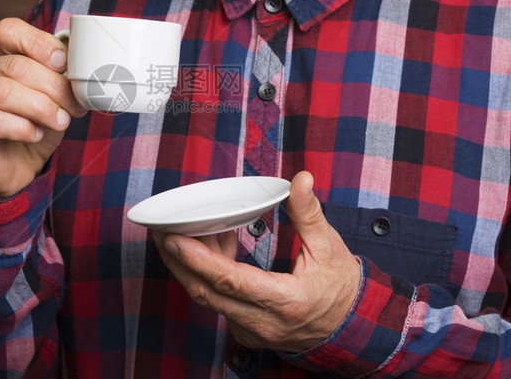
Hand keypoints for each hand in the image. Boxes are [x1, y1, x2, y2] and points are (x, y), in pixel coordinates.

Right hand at [0, 18, 85, 199]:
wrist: (14, 166)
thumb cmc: (33, 122)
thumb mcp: (52, 94)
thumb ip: (60, 74)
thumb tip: (82, 63)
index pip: (8, 30)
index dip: (39, 43)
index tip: (64, 64)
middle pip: (14, 66)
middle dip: (53, 86)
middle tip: (74, 105)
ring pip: (2, 91)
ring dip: (40, 107)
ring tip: (60, 121)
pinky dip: (21, 127)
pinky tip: (36, 134)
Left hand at [153, 171, 360, 352]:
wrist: (350, 328)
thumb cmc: (340, 288)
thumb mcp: (330, 248)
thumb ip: (309, 214)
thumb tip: (301, 180)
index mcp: (286, 301)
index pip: (230, 281)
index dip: (198, 260)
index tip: (172, 240)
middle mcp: (262, 322)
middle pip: (206, 292)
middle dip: (179, 261)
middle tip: (159, 232)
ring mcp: (251, 330)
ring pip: (208, 298)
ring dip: (192, 266)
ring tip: (181, 232)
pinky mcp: (246, 329)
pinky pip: (218, 301)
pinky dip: (209, 275)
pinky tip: (211, 245)